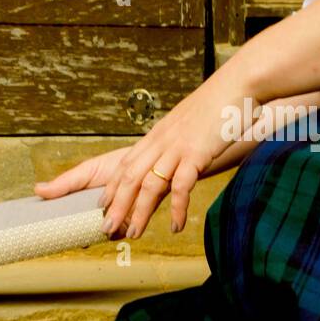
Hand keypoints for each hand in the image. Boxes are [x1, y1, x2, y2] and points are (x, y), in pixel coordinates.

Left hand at [34, 62, 261, 239]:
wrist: (238, 87)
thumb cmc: (216, 111)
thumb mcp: (188, 128)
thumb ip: (175, 147)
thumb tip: (169, 167)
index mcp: (153, 138)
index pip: (119, 165)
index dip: (99, 185)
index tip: (82, 201)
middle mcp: (158, 142)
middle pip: (127, 177)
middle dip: (113, 205)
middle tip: (103, 228)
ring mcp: (176, 147)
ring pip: (148, 183)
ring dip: (137, 211)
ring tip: (130, 233)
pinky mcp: (196, 152)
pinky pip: (181, 185)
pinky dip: (176, 207)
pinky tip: (173, 225)